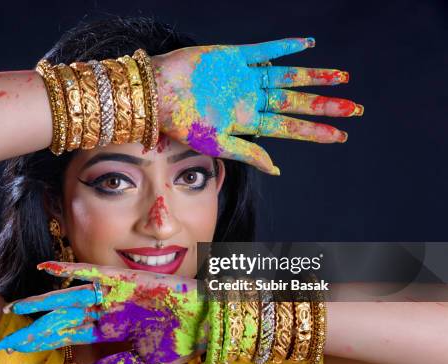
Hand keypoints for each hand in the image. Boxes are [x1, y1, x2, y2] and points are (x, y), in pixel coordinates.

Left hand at [0, 261, 206, 363]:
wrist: (203, 320)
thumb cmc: (177, 341)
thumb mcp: (141, 360)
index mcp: (106, 332)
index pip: (65, 336)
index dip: (39, 340)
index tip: (12, 346)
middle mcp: (103, 312)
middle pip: (61, 318)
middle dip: (34, 323)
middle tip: (5, 327)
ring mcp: (110, 296)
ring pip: (69, 296)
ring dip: (43, 300)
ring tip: (17, 306)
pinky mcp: (121, 280)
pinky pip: (90, 273)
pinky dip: (68, 270)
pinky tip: (46, 268)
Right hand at [153, 37, 363, 174]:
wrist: (158, 93)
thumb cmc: (182, 123)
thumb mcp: (217, 144)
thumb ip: (248, 153)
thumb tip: (277, 169)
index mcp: (247, 122)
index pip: (289, 127)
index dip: (315, 132)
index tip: (341, 136)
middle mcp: (250, 100)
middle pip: (295, 102)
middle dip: (324, 105)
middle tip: (355, 109)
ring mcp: (245, 77)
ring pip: (288, 76)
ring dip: (314, 76)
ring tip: (343, 78)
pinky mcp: (234, 56)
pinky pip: (265, 49)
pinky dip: (286, 46)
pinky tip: (308, 44)